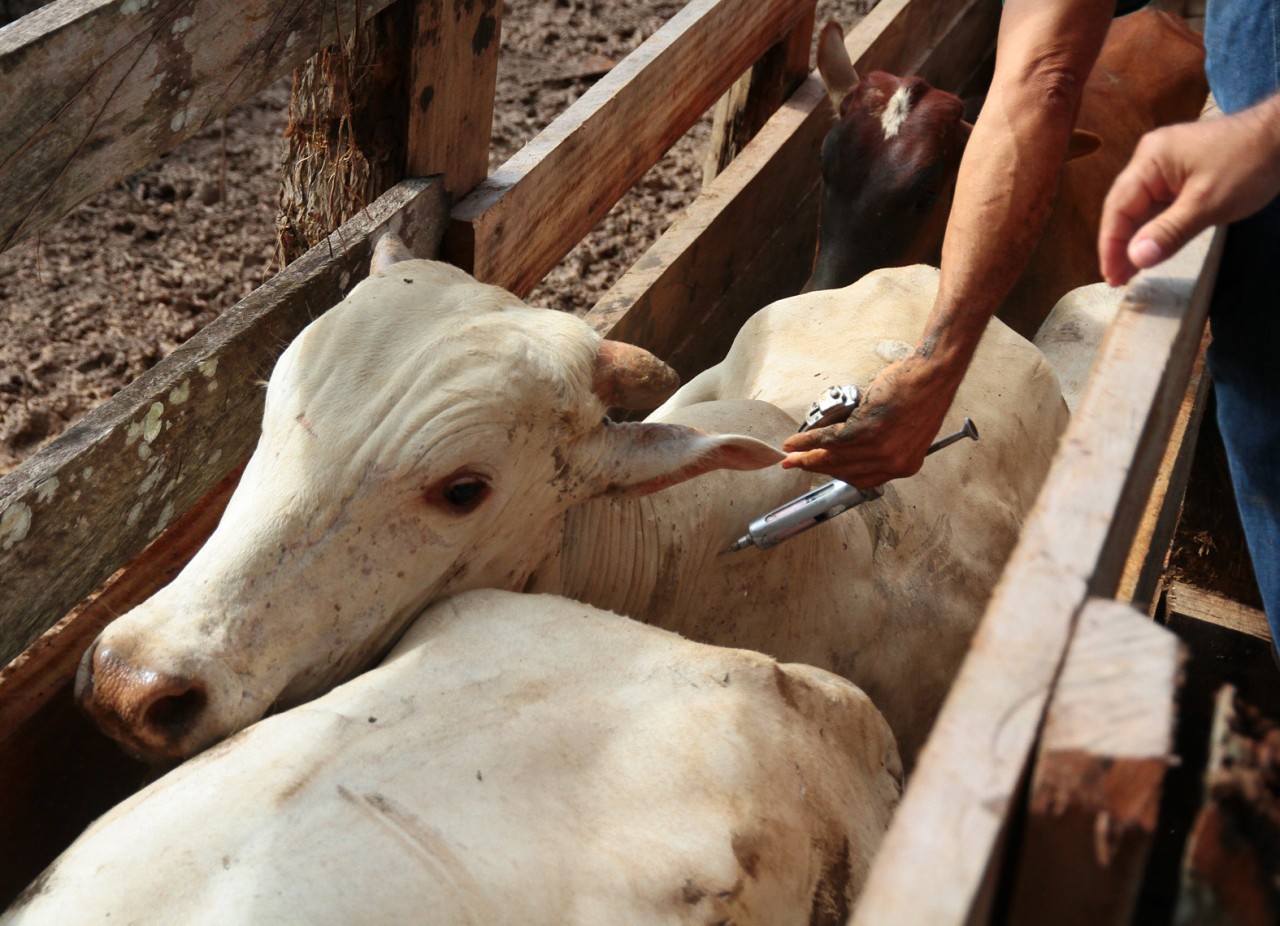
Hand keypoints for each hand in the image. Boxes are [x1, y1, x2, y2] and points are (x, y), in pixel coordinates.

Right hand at [781, 353, 963, 487]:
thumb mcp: (905, 430)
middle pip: (844, 471)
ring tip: (792, 454)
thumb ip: (881, 444)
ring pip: (834, 457)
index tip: (820, 470)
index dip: (835, 474)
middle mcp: (892, 462)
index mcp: (903, 465)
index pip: (862, 478)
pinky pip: (831, 440)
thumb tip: (849, 445)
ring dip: (807, 456)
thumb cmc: (922, 393)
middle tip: (796, 465)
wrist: (932, 374)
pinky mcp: (867, 430)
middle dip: (815, 468)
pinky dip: (810, 441)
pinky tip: (797, 442)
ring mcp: (879, 449)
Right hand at [1099, 100, 1279, 285]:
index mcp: (1150, 160)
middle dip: (1120, 245)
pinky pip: (1160, 205)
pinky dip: (1155, 228)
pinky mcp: (1182, 174)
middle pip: (1125, 208)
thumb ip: (1168, 232)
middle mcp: (1151, 160)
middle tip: (1119, 281)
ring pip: (1142, 209)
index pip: (1118, 208)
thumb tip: (1135, 260)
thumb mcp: (1208, 204)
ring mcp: (1166, 167)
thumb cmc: (1249, 164)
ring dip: (1137, 239)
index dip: (1111, 246)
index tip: (1112, 278)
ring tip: (1132, 272)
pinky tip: (1153, 248)